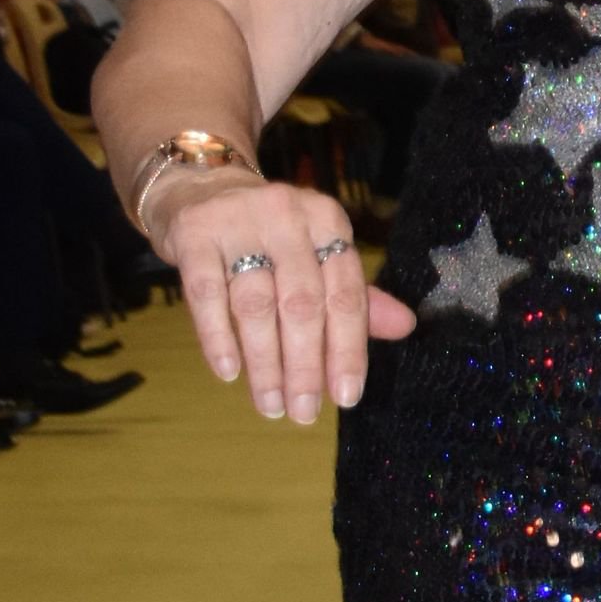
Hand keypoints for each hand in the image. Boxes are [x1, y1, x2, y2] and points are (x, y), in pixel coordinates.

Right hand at [153, 171, 414, 421]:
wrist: (200, 188)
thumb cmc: (269, 235)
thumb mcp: (316, 254)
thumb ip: (356, 294)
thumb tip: (406, 327)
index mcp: (328, 221)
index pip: (346, 294)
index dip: (349, 350)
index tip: (346, 398)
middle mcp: (288, 215)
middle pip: (302, 304)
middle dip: (305, 367)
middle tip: (304, 413)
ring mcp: (238, 221)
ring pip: (256, 304)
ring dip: (264, 363)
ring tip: (269, 405)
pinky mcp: (194, 233)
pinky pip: (206, 294)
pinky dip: (218, 337)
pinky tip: (228, 373)